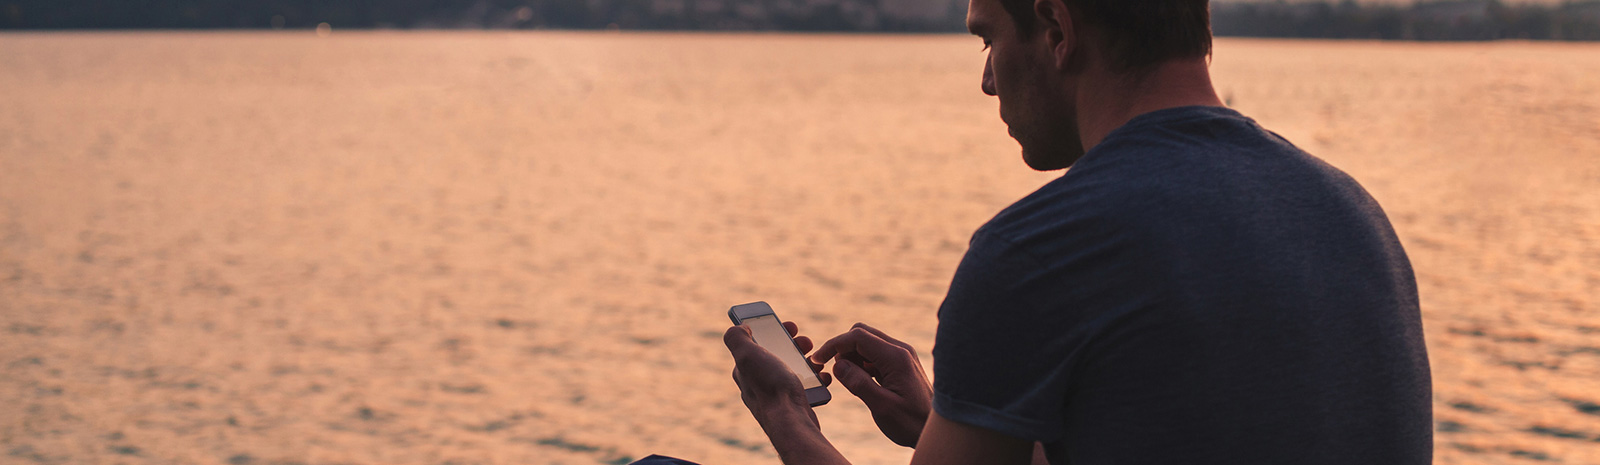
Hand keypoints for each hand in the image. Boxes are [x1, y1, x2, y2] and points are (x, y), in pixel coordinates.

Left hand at [725, 321, 833, 429]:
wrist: (791, 422)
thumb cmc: (770, 388)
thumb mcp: (747, 355)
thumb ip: (737, 338)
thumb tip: (739, 327)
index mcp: (745, 370)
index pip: (756, 343)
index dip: (771, 330)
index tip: (788, 325)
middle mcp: (758, 382)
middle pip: (777, 354)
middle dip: (793, 344)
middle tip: (805, 342)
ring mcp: (777, 394)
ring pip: (794, 369)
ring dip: (808, 359)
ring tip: (817, 359)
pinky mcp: (794, 405)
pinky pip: (807, 387)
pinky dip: (816, 379)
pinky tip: (822, 377)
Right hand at [811, 323, 931, 447]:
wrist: (934, 429)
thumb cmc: (911, 422)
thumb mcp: (882, 407)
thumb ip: (858, 383)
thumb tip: (837, 364)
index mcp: (895, 357)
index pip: (858, 336)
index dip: (834, 344)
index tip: (818, 359)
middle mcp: (900, 350)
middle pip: (862, 334)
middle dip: (842, 349)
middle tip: (834, 372)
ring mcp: (902, 355)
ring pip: (867, 343)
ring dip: (852, 357)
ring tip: (850, 382)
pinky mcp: (901, 363)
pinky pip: (875, 354)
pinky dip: (862, 363)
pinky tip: (862, 382)